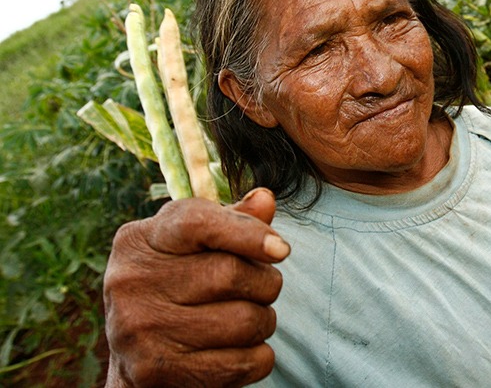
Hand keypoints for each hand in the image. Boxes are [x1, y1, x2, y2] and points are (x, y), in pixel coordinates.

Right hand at [103, 188, 290, 386]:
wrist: (133, 361)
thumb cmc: (176, 289)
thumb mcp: (193, 247)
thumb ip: (231, 221)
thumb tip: (265, 199)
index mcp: (139, 240)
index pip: (197, 222)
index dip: (247, 232)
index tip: (281, 250)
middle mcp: (131, 282)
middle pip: (230, 273)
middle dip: (265, 283)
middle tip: (263, 289)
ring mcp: (140, 330)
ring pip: (245, 321)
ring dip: (264, 322)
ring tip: (249, 320)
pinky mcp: (156, 373)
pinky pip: (243, 363)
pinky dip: (258, 358)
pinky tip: (241, 351)